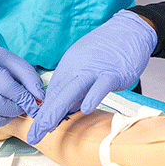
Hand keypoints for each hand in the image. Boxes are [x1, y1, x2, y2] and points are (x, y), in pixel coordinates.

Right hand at [0, 42, 45, 132]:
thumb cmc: (3, 64)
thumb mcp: (19, 65)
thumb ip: (32, 81)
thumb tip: (40, 100)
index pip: (8, 88)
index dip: (24, 100)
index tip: (35, 106)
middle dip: (12, 111)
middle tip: (21, 108)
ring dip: (0, 120)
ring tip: (9, 113)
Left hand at [27, 10, 156, 144]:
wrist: (130, 29)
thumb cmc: (109, 49)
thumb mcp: (87, 64)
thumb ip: (78, 86)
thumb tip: (68, 109)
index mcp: (70, 64)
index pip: (54, 92)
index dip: (44, 112)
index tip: (36, 129)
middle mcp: (78, 66)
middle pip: (58, 93)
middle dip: (44, 116)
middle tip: (33, 136)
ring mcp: (95, 69)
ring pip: (73, 90)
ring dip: (58, 110)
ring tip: (47, 128)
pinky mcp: (113, 72)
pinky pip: (101, 86)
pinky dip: (93, 96)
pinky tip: (86, 109)